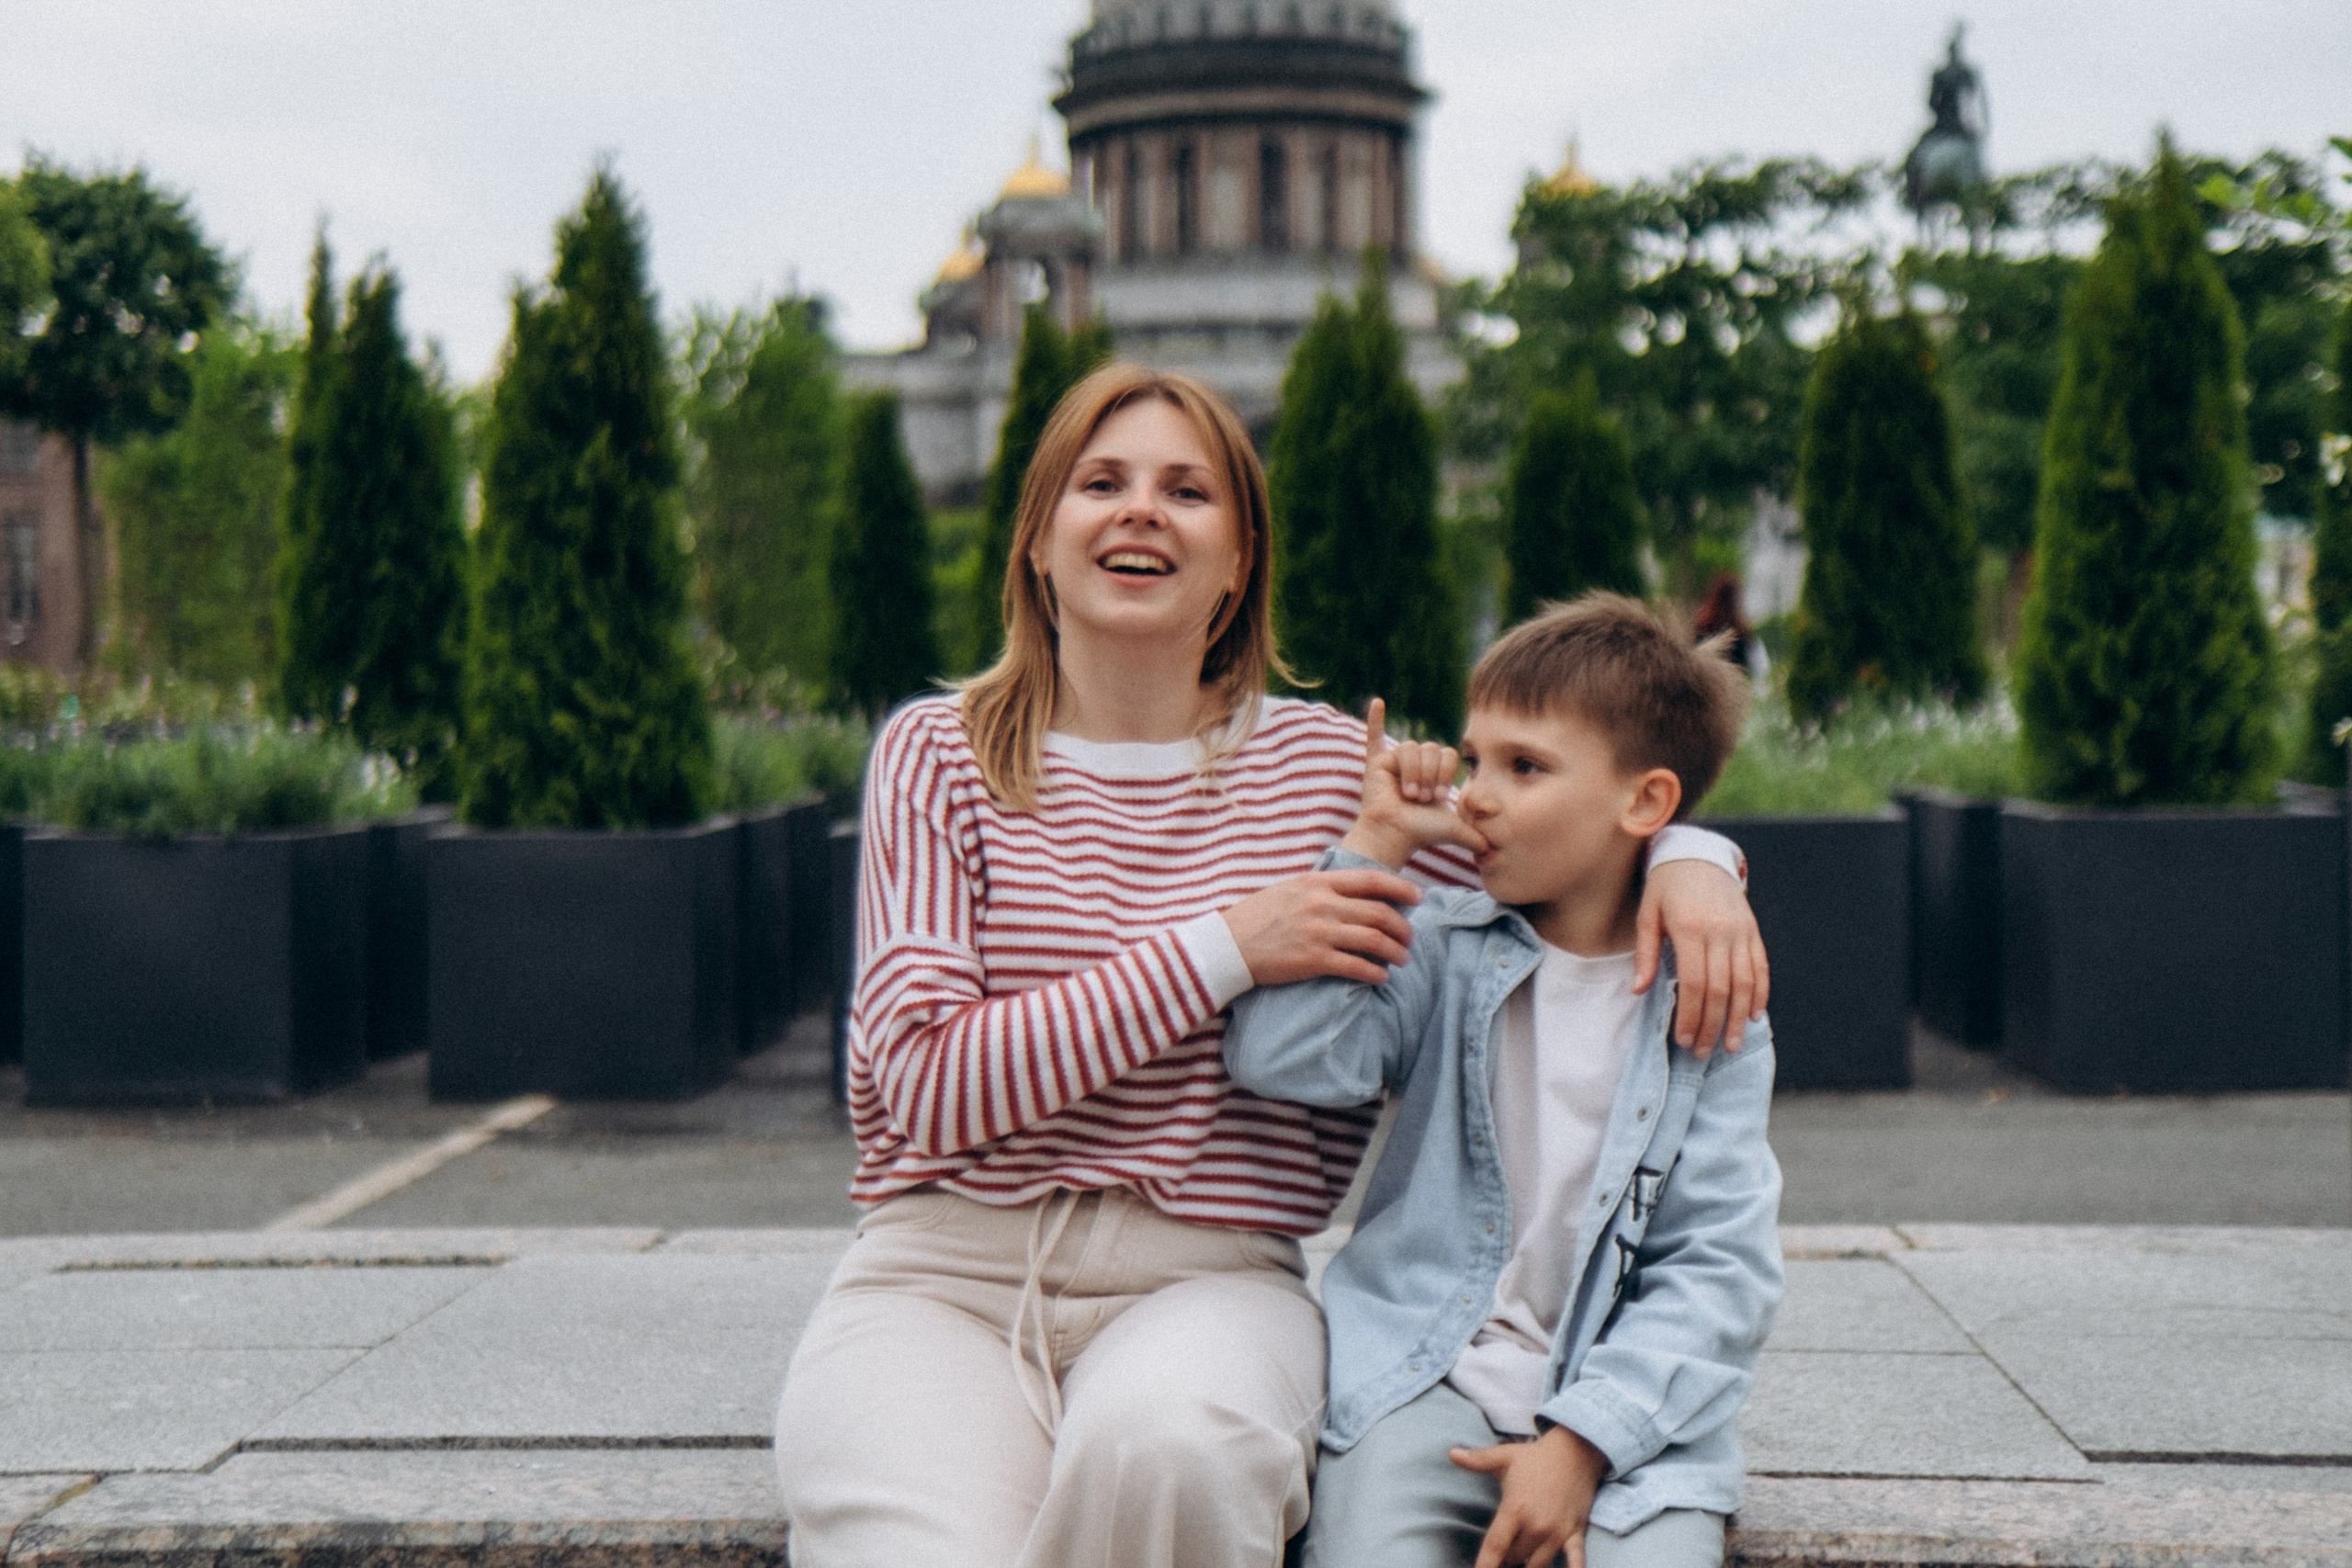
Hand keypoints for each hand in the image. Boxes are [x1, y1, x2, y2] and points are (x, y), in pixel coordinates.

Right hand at [1221, 868, 1421, 985]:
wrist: (1228, 944)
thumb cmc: (1258, 916)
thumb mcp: (1290, 889)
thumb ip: (1322, 889)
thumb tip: (1354, 893)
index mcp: (1318, 883)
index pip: (1372, 880)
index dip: (1401, 888)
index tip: (1418, 897)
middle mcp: (1322, 904)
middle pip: (1380, 913)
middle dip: (1402, 928)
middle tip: (1409, 939)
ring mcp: (1319, 932)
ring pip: (1374, 940)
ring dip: (1395, 952)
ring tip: (1401, 959)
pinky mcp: (1313, 960)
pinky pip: (1356, 967)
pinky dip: (1375, 973)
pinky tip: (1381, 977)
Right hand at [1341, 698, 1488, 868]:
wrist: (1395, 835)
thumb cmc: (1422, 832)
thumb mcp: (1455, 830)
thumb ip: (1476, 835)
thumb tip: (1494, 848)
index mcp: (1435, 774)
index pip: (1449, 754)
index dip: (1445, 773)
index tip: (1436, 798)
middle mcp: (1416, 764)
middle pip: (1431, 747)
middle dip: (1429, 774)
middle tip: (1420, 798)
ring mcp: (1395, 761)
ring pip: (1411, 747)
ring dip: (1412, 773)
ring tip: (1407, 794)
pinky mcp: (1376, 762)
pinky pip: (1375, 735)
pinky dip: (1375, 719)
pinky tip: (1377, 703)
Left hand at [1450, 1426, 1606, 1567]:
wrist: (1575, 1451)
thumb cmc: (1535, 1457)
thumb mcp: (1504, 1456)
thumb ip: (1477, 1460)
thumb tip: (1452, 1454)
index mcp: (1516, 1508)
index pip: (1495, 1546)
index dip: (1485, 1565)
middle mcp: (1537, 1525)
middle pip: (1514, 1558)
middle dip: (1505, 1556)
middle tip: (1503, 1544)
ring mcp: (1558, 1532)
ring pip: (1538, 1565)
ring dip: (1527, 1564)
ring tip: (1520, 1553)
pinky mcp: (1576, 1533)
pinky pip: (1577, 1562)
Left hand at [1633, 859, 1768, 1057]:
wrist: (1698, 854)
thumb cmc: (1665, 887)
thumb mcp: (1647, 914)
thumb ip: (1645, 953)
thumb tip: (1638, 991)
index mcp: (1689, 928)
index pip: (1693, 983)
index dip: (1690, 1015)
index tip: (1683, 1039)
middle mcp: (1719, 931)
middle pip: (1720, 989)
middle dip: (1712, 1025)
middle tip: (1703, 1052)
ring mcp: (1740, 930)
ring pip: (1745, 982)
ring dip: (1737, 1017)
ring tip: (1729, 1044)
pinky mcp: (1752, 930)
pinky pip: (1760, 967)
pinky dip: (1760, 993)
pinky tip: (1753, 1016)